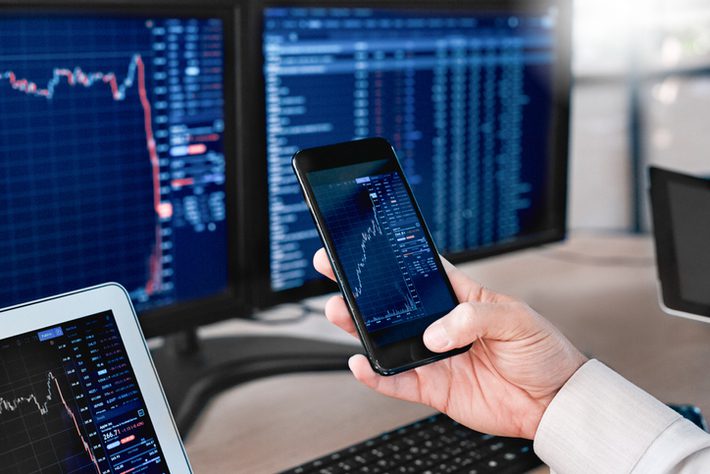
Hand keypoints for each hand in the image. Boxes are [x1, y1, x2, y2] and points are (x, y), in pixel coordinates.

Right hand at [314, 248, 587, 438]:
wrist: (555, 402)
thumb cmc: (544, 352)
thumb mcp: (516, 318)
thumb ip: (474, 318)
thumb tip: (435, 333)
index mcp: (461, 298)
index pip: (421, 272)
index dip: (395, 259)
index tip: (368, 243)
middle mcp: (442, 326)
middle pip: (394, 305)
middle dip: (364, 290)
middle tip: (338, 273)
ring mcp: (435, 357)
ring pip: (388, 341)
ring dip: (361, 329)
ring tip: (341, 313)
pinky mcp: (434, 387)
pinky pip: (397, 382)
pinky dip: (376, 375)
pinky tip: (361, 363)